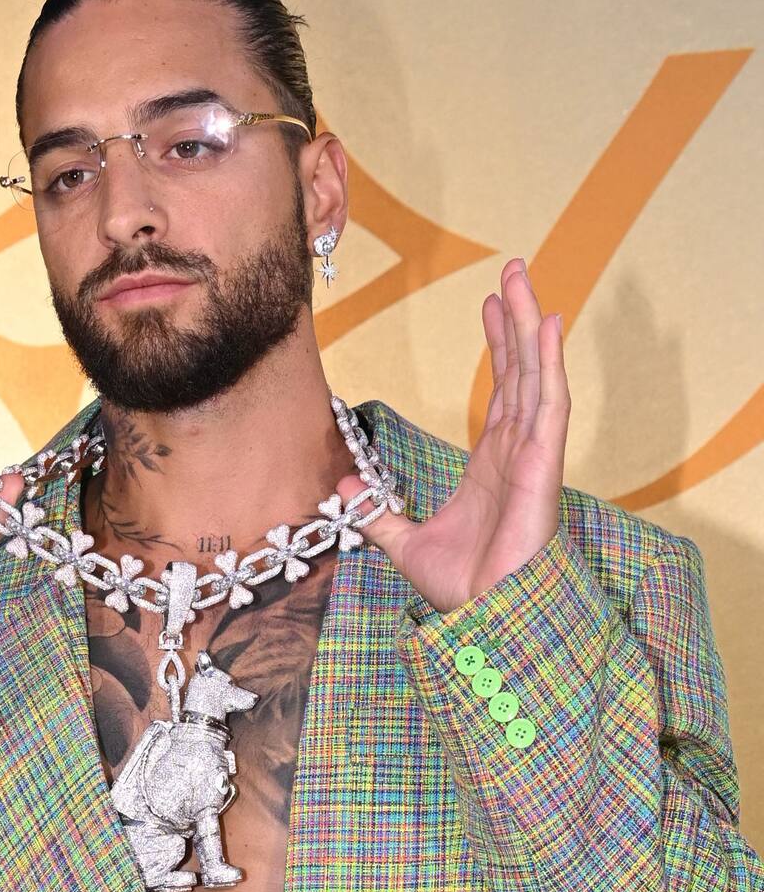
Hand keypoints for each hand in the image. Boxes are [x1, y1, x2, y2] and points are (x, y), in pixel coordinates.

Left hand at [336, 258, 569, 612]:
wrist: (485, 620)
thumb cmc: (461, 587)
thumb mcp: (403, 541)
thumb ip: (376, 511)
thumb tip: (342, 486)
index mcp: (491, 463)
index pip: (500, 390)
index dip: (498, 347)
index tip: (489, 306)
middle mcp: (516, 451)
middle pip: (520, 371)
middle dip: (516, 320)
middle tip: (512, 271)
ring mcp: (532, 457)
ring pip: (536, 377)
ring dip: (530, 326)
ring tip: (523, 279)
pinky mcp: (541, 468)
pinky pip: (549, 407)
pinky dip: (550, 365)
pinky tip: (549, 326)